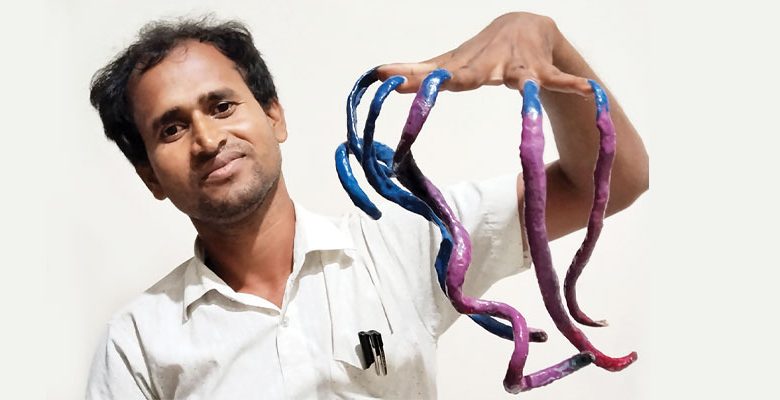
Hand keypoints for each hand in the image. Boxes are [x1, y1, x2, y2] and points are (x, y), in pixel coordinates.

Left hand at [377, 12, 591, 95]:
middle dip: (454, 79)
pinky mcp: (541, 72)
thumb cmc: (483, 52)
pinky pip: (557, 82)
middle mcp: (487, 65)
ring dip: (518, 82)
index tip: (384, 76)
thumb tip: (375, 73)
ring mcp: (515, 67)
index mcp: (464, 68)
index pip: (432, 74)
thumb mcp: (452, 63)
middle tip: (439, 82)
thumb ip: (418, 72)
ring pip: (516, 78)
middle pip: (468, 76)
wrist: (528, 26)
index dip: (410, 76)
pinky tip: (585, 90)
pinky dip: (570, 85)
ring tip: (518, 84)